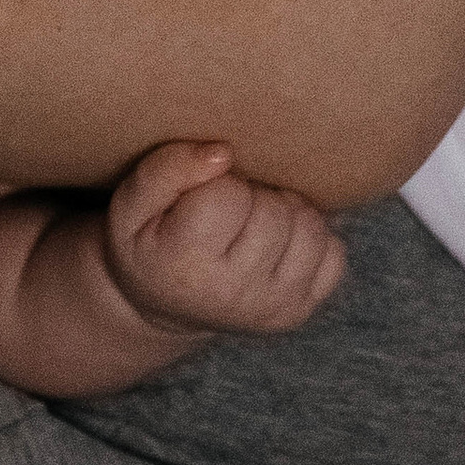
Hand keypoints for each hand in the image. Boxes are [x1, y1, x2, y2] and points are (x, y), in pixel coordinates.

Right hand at [102, 142, 347, 338]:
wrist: (165, 303)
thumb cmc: (149, 243)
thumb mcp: (130, 204)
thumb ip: (165, 169)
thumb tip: (223, 153)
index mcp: (187, 266)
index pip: (230, 195)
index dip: (217, 182)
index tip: (199, 196)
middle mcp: (236, 296)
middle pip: (275, 212)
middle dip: (253, 195)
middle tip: (226, 208)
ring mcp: (274, 308)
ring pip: (311, 227)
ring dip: (284, 211)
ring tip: (251, 220)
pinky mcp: (300, 311)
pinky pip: (334, 253)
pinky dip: (310, 238)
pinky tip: (276, 242)